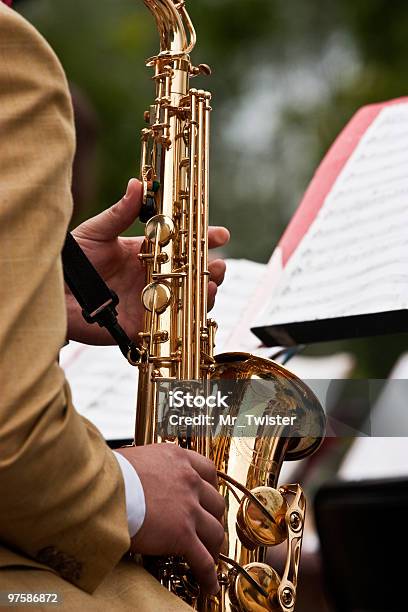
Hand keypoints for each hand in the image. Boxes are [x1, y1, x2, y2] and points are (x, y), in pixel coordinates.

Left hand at [66, 179, 229, 344]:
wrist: (54, 292)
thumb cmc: (73, 259)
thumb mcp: (98, 231)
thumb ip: (120, 212)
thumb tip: (138, 184)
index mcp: (146, 254)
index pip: (182, 245)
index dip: (204, 240)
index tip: (222, 235)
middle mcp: (153, 278)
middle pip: (192, 274)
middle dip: (211, 270)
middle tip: (219, 264)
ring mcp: (150, 302)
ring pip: (188, 299)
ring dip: (204, 292)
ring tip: (210, 283)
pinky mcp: (142, 326)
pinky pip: (170, 324)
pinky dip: (186, 317)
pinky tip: (194, 306)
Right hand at [116, 444, 224, 594]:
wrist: (102, 490)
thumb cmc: (110, 474)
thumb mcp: (137, 458)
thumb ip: (151, 467)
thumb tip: (142, 478)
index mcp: (178, 459)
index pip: (207, 470)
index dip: (210, 487)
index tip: (207, 497)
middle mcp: (189, 480)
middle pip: (215, 503)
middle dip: (213, 518)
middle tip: (206, 529)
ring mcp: (189, 508)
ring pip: (215, 531)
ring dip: (214, 546)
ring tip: (209, 558)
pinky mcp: (182, 535)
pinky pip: (203, 559)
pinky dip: (208, 575)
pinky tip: (208, 585)